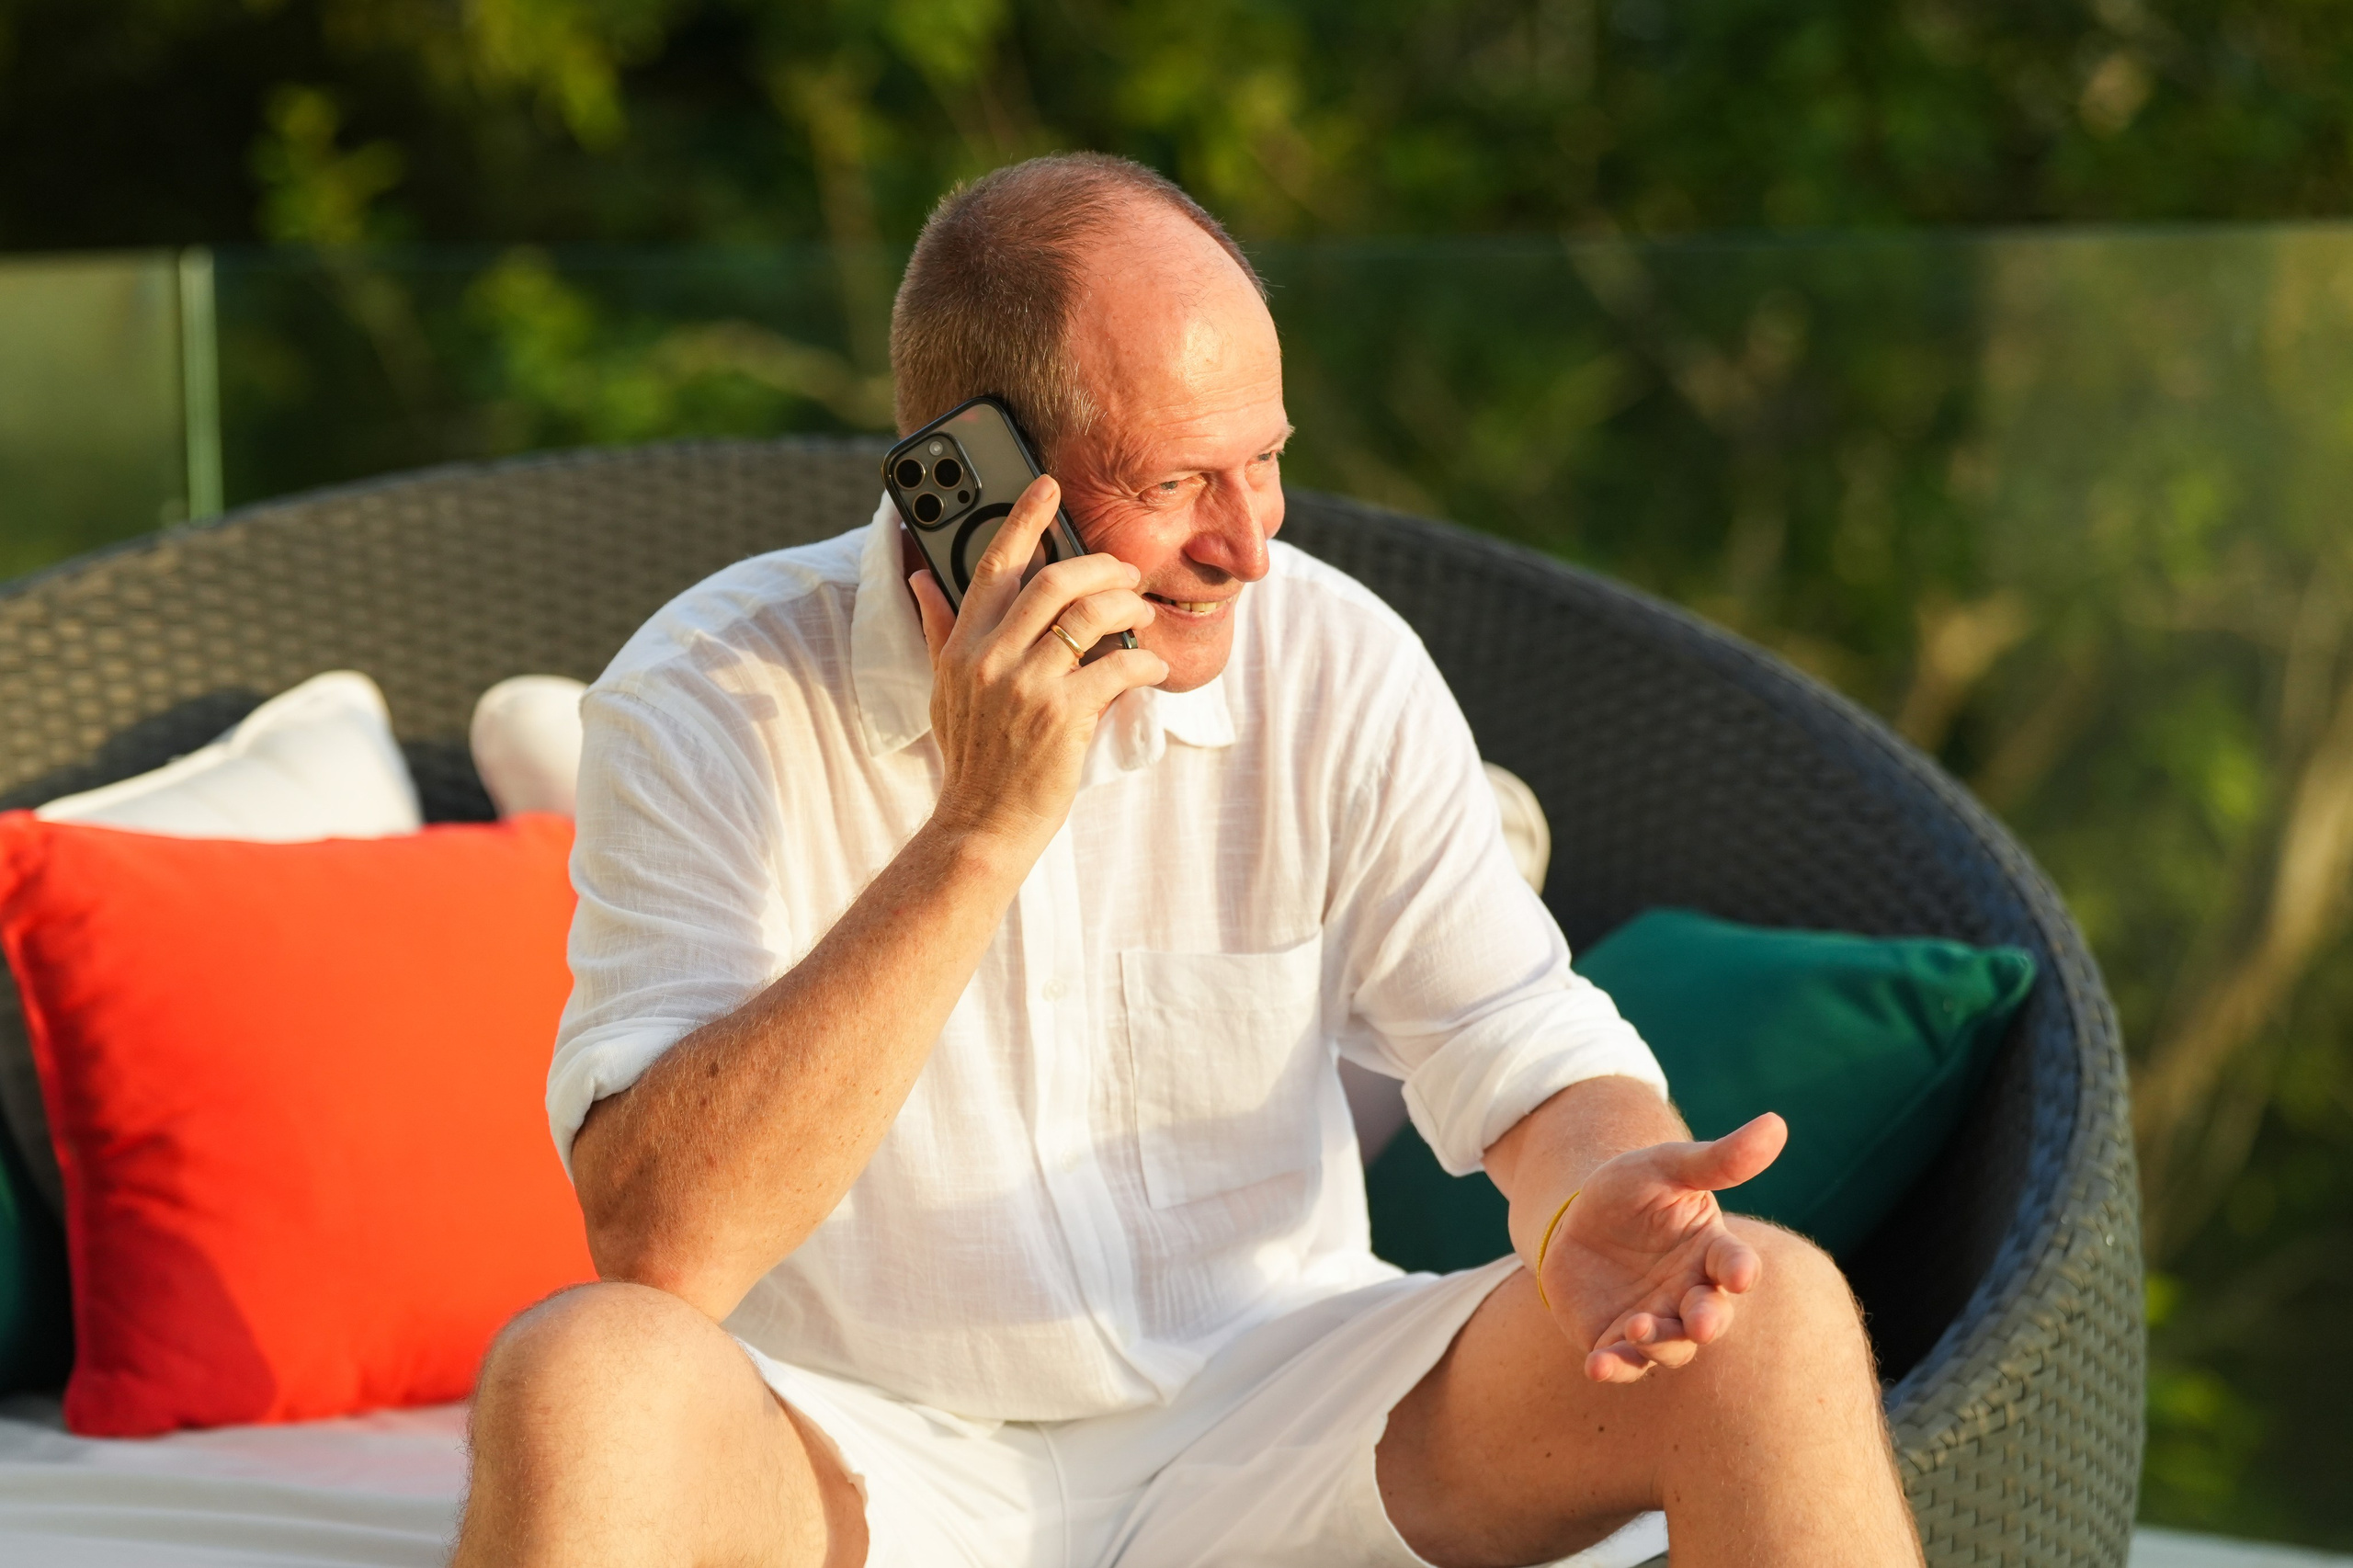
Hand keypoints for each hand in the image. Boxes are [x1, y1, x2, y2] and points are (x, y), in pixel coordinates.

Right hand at [912, 475, 1167, 858]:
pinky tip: (1150, 668)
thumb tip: (920, 579)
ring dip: (1127, 607)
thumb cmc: (971, 758)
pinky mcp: (1063, 717)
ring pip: (1090, 615)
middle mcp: (990, 659)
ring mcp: (1026, 687)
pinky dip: (1142, 661)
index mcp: (962, 646)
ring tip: (1140, 615)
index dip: (1023, 519)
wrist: (980, 825)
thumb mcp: (943, 690)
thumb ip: (939, 630)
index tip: (1047, 487)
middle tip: (1125, 572)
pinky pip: (1116, 666)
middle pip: (1054, 580)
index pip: (992, 565)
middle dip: (1101, 566)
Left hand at [1535, 1112, 1787, 1383]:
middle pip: (1709, 1317)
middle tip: (1700, 1324)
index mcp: (1711, 1251)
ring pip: (1669, 1347)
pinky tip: (1597, 1365)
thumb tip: (1776, 1122)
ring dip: (1659, 1343)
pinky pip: (1621, 1361)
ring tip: (1639, 1327)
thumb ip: (1717, 1159)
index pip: (1735, 1265)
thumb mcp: (1665, 1166)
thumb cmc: (1632, 1189)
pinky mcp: (1615, 1339)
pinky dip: (1613, 1366)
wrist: (1575, 1220)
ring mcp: (1656, 1321)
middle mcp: (1690, 1293)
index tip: (1740, 1274)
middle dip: (1706, 1321)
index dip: (1740, 1270)